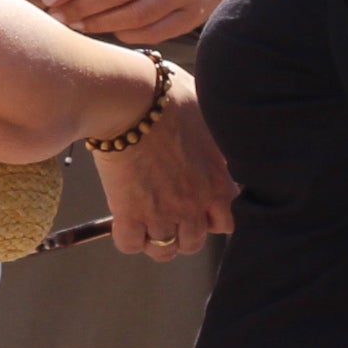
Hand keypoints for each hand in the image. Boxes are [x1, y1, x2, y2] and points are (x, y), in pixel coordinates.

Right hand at [92, 68, 234, 261]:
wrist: (131, 98)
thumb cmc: (168, 97)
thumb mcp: (208, 119)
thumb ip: (216, 145)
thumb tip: (217, 150)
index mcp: (217, 183)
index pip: (225, 224)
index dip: (208, 219)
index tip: (193, 208)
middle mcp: (195, 204)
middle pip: (194, 242)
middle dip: (181, 233)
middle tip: (165, 216)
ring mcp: (163, 212)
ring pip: (163, 250)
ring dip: (154, 239)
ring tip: (144, 223)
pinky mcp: (130, 213)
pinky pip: (130, 244)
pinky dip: (127, 237)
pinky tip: (123, 220)